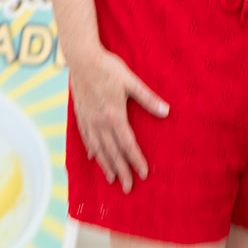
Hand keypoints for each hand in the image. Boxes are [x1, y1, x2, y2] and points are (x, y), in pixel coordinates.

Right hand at [69, 46, 168, 193]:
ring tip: (112, 179)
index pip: (128, 144)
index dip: (136, 160)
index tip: (143, 174)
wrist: (81, 58)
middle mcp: (100, 122)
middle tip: (128, 188)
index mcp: (115, 115)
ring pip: (98, 149)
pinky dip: (91, 150)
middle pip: (113, 152)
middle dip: (122, 171)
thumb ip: (148, 98)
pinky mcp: (81, 115)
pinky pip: (86, 138)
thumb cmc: (108, 68)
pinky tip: (93, 157)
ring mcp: (89, 120)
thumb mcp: (131, 81)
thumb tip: (166, 111)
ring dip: (106, 165)